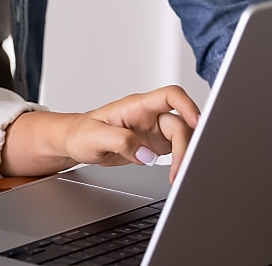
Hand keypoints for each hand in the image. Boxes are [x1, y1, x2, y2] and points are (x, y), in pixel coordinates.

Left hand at [62, 85, 199, 182]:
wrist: (75, 142)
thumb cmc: (81, 133)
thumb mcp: (94, 137)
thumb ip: (121, 142)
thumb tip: (146, 154)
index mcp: (136, 106)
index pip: (170, 95)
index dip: (187, 106)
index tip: (196, 123)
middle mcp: (149, 115)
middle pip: (181, 123)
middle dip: (185, 146)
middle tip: (179, 170)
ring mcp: (154, 129)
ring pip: (182, 137)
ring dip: (183, 156)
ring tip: (176, 176)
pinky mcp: (155, 143)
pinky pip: (176, 149)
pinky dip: (179, 162)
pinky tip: (174, 174)